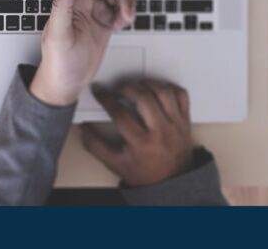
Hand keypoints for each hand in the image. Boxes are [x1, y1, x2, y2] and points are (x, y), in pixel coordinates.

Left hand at [29, 0, 134, 106]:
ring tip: (123, 20)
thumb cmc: (57, 60)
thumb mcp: (58, 34)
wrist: (67, 82)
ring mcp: (94, 10)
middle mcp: (82, 0)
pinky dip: (125, 14)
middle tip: (125, 12)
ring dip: (125, 4)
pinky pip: (120, 8)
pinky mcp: (104, 21)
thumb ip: (62, 4)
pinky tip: (120, 25)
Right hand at [80, 79, 195, 186]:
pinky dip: (168, 87)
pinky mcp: (185, 120)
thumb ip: (95, 145)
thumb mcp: (115, 163)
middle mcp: (161, 131)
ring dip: (146, 84)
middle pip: (143, 98)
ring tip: (136, 86)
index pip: (121, 113)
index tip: (99, 91)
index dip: (106, 99)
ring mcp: (175, 124)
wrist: (171, 182)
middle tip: (117, 88)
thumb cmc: (144, 173)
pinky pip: (180, 94)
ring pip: (163, 92)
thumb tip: (82, 128)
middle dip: (126, 87)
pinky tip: (156, 89)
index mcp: (142, 143)